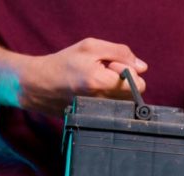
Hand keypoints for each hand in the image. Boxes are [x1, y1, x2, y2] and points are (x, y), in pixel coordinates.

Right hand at [17, 38, 147, 114]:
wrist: (40, 84)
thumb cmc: (65, 62)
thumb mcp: (91, 47)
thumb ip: (120, 53)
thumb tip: (143, 67)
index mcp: (102, 82)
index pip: (139, 84)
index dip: (128, 72)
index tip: (111, 67)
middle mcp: (103, 102)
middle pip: (134, 95)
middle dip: (124, 82)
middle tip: (103, 74)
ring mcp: (99, 115)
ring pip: (124, 103)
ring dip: (115, 92)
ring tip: (96, 84)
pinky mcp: (95, 121)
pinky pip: (114, 111)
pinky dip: (108, 101)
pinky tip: (93, 95)